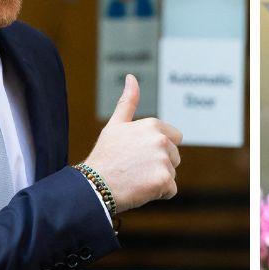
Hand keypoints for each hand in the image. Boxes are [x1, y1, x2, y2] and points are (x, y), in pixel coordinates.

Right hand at [84, 74, 182, 212]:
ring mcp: (163, 161)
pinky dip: (158, 193)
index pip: (174, 138)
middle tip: (135, 169)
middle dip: (160, 164)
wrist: (94, 186)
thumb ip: (128, 101)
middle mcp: (160, 140)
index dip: (158, 149)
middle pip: (175, 157)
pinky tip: (140, 189)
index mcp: (152, 125)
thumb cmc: (104, 156)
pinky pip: (170, 190)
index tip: (138, 155)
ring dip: (158, 179)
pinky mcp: (164, 181)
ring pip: (172, 173)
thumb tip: (132, 77)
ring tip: (135, 179)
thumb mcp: (115, 125)